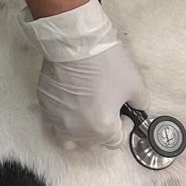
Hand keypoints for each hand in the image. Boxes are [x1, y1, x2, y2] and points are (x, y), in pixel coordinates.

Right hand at [21, 0, 142, 149]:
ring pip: (69, 137)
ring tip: (87, 112)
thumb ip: (141, 103)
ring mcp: (57, 119)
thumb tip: (138, 108)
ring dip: (80, 130)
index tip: (124, 113)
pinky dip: (64, 117)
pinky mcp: (45, 106)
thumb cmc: (107, 64)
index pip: (116, 142)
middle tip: (107, 108)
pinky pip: (55, 121)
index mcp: (102, 128)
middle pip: (93, 142)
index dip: (124, 128)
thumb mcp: (135, 84)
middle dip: (103, 129)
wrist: (75, 43)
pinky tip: (72, 100)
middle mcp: (77, 130)